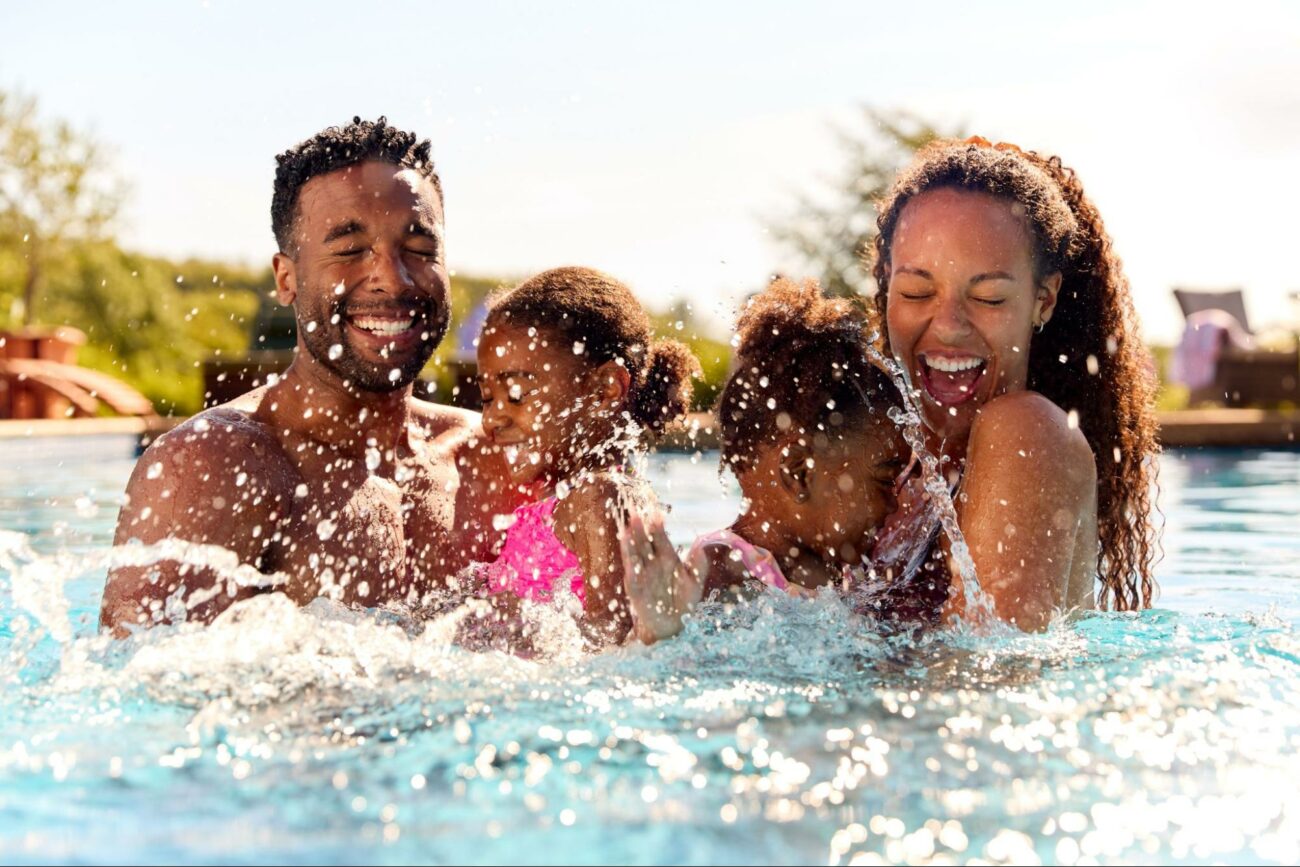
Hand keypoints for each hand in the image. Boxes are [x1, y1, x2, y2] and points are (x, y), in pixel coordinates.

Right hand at [619, 512, 702, 643]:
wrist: (672, 625)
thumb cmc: (684, 602)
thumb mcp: (694, 583)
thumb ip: (698, 566)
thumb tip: (700, 547)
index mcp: (668, 558)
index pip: (661, 539)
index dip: (658, 527)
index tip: (657, 514)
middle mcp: (653, 563)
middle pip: (645, 542)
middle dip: (641, 528)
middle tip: (637, 513)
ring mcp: (643, 574)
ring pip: (635, 553)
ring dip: (631, 540)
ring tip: (629, 526)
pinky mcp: (635, 587)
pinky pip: (632, 572)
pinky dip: (629, 561)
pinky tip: (625, 552)